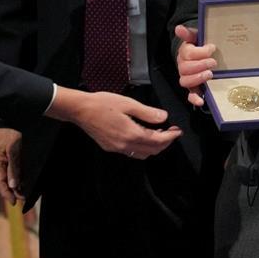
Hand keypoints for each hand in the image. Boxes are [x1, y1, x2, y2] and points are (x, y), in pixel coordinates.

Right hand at [0, 128, 23, 205]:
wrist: (13, 117)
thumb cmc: (12, 131)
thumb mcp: (13, 149)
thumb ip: (14, 166)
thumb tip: (13, 185)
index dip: (6, 193)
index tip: (13, 202)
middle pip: (3, 181)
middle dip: (12, 192)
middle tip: (22, 201)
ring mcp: (2, 159)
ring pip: (8, 176)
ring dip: (16, 186)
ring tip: (24, 195)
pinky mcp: (9, 156)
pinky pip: (12, 170)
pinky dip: (17, 177)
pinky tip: (23, 183)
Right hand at [47, 88, 181, 158]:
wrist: (80, 110)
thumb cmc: (103, 103)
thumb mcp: (128, 103)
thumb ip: (147, 112)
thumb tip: (163, 117)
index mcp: (131, 133)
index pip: (157, 140)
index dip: (170, 137)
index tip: (177, 131)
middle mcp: (125, 144)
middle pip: (152, 150)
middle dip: (165, 143)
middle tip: (171, 132)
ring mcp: (117, 148)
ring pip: (142, 154)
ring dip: (154, 147)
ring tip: (159, 134)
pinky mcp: (110, 147)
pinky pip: (132, 152)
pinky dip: (142, 148)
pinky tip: (143, 136)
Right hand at [175, 24, 215, 107]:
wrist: (202, 55)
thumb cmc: (200, 45)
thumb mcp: (196, 37)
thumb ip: (189, 33)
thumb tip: (178, 28)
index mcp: (184, 53)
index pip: (188, 54)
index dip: (201, 52)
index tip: (212, 47)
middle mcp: (183, 66)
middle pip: (185, 68)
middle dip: (201, 65)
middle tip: (214, 62)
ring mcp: (187, 77)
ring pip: (185, 81)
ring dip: (198, 78)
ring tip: (210, 74)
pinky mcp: (193, 88)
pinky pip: (190, 95)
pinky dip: (194, 98)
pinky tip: (201, 101)